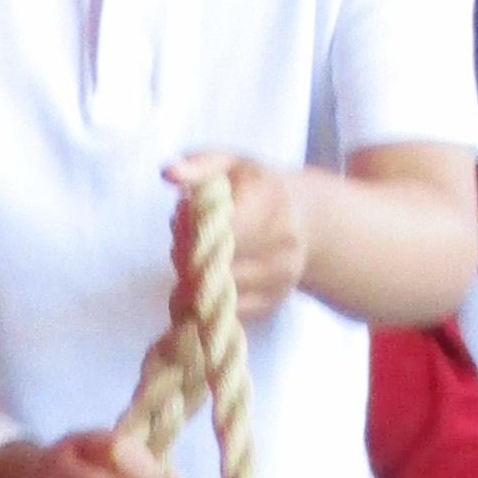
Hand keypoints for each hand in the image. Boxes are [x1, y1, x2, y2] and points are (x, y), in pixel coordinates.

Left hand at [170, 151, 310, 323]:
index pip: (217, 230)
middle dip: (188, 258)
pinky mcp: (273, 304)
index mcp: (269, 205)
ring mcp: (280, 279)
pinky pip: (228, 312)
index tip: (179, 223)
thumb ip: (199, 166)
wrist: (308, 220)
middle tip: (181, 244)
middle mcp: (282, 245)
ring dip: (195, 282)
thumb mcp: (231, 165)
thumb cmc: (259, 189)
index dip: (189, 231)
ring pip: (220, 293)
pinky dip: (209, 302)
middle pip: (217, 265)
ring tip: (194, 260)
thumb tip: (168, 174)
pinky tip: (207, 280)